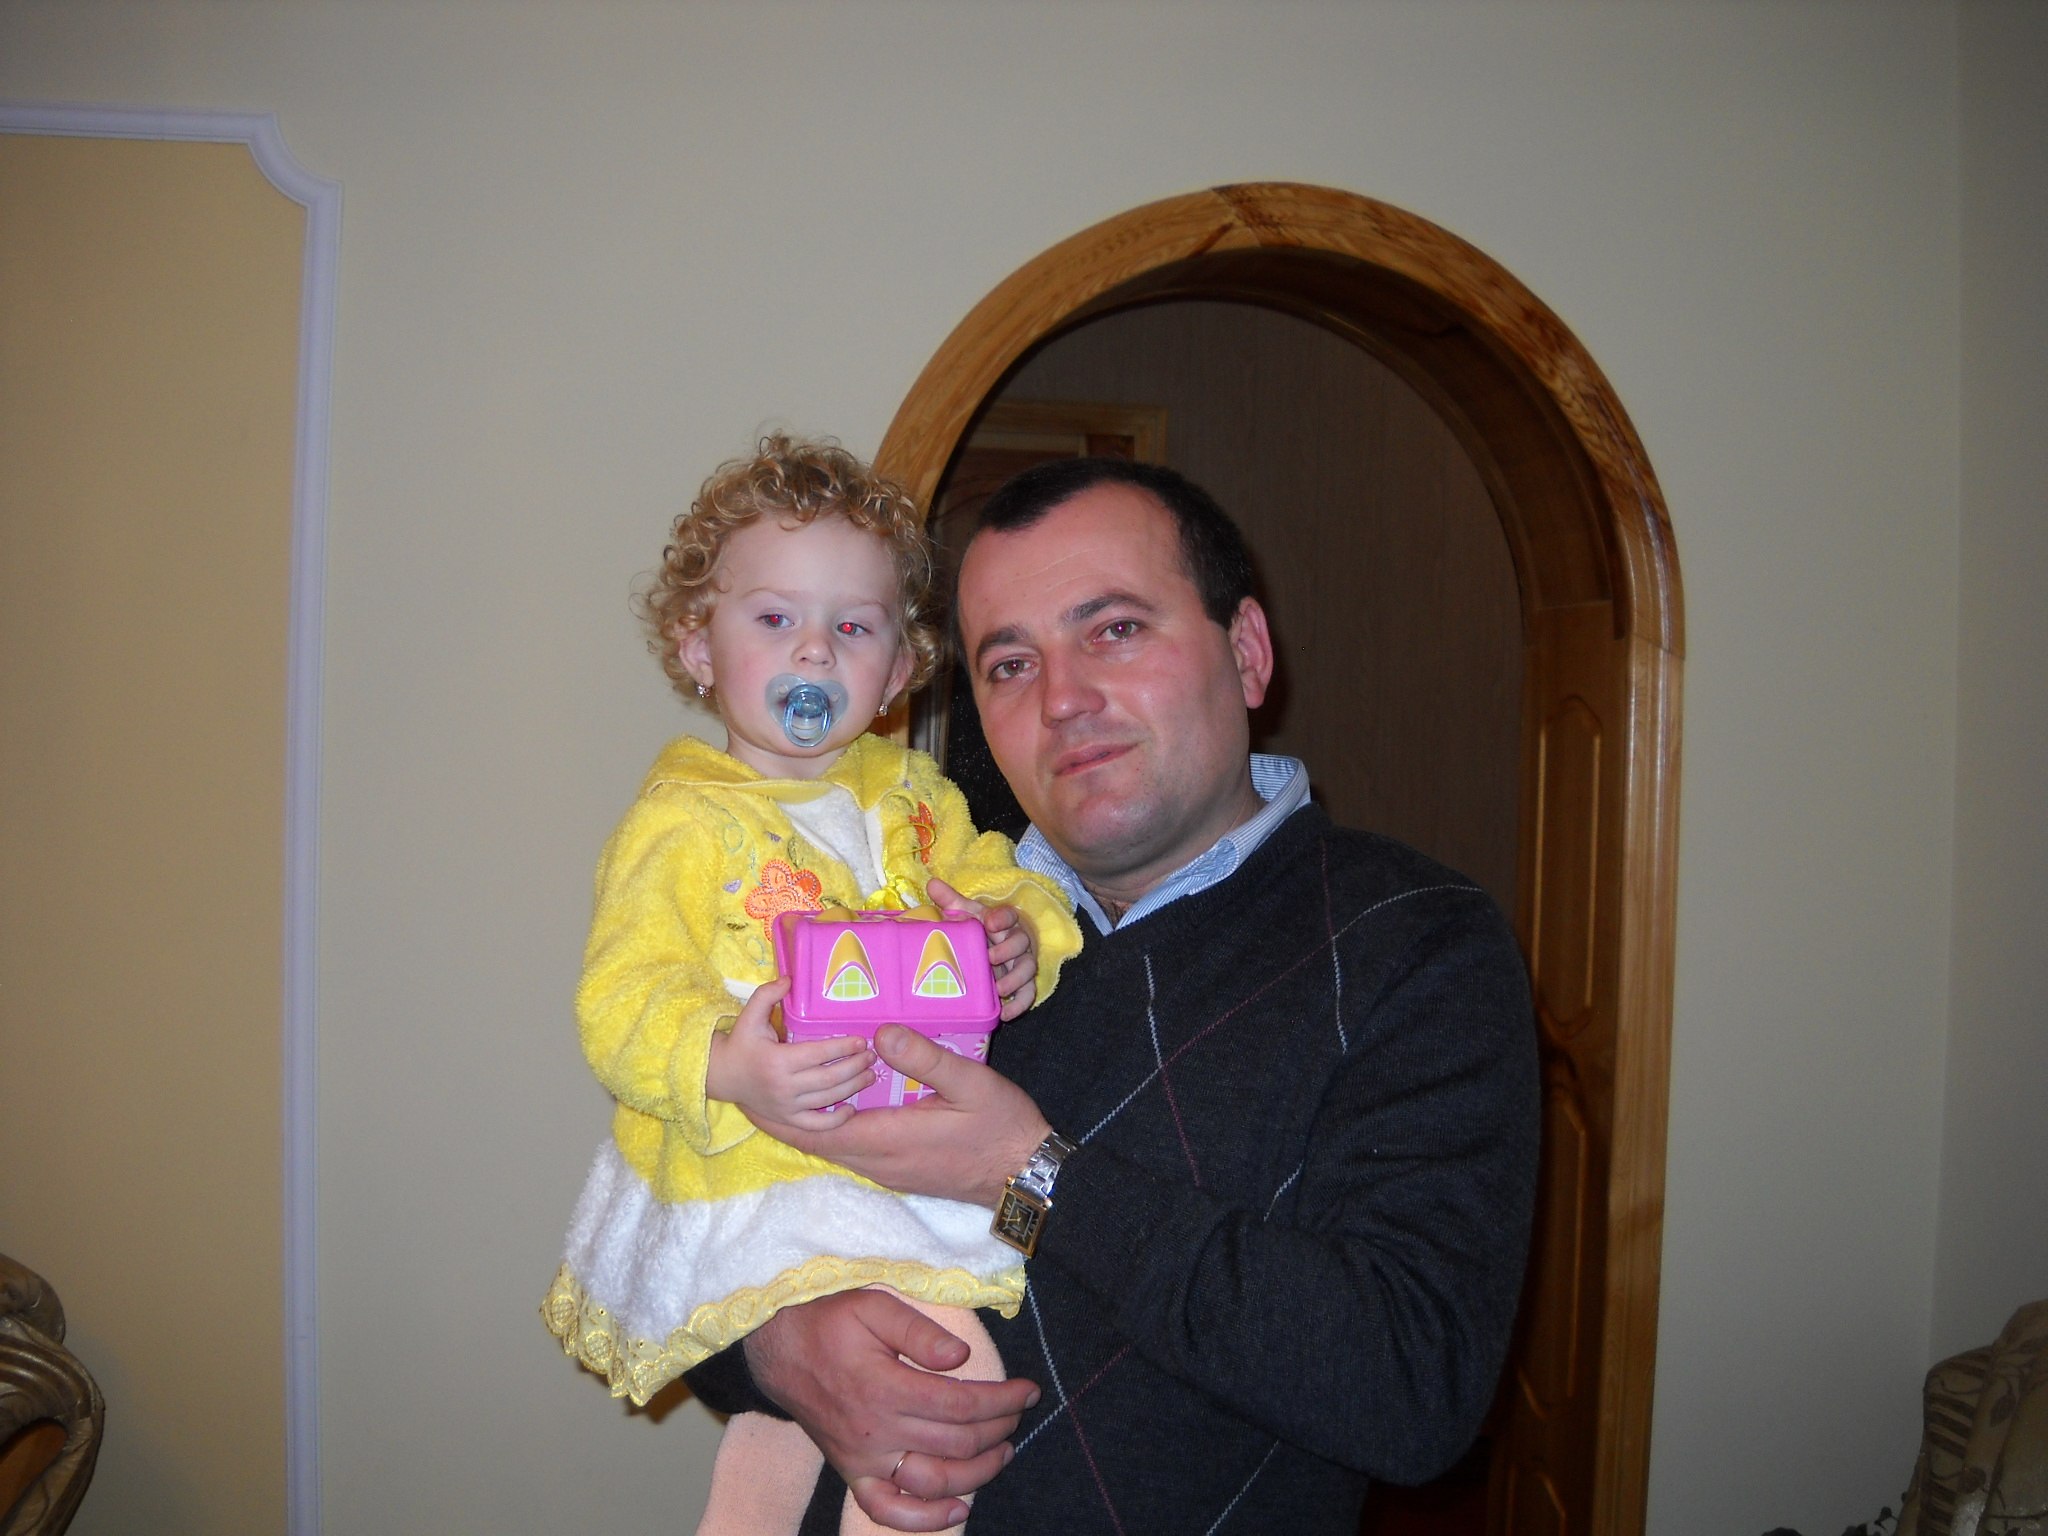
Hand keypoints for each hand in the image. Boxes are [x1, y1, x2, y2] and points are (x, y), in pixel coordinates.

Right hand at [705, 978, 873, 1134]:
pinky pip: (815, 1125)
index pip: (817, 1054)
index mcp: (777, 1061)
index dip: (842, 1047)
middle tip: (871, 1056)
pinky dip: (835, 1121)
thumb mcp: (749, 1016)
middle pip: (828, 1079)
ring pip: (826, 1100)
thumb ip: (767, 995)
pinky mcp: (786, 1119)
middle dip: (854, 1067)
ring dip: (852, 1088)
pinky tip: (851, 1110)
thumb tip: (789, 978)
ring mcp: (785, 1106)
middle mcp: (783, 1086)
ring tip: (869, 1075)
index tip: (861, 1040)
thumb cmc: (741, 1042)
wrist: (722, 1076)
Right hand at [745, 1290, 1038, 1529]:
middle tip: (1019, 1411)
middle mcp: (876, 1432)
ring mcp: (863, 1459)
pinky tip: (958, 1510)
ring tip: (1004, 1452)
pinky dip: (925, 1520)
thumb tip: (960, 1357)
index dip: (1003, 1400)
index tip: (1029, 1390)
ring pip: (932, 1483)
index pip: (961, 1404)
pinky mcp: (851, 1472)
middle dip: (999, 1428)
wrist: (776, 1348)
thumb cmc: (827, 1321)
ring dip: (978, 1473)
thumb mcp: (872, 1305)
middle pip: (956, 1443)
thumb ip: (918, 1331)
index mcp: (884, 1388)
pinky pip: (887, 1510)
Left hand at [776, 1025, 1049, 1206]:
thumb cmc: (1001, 1127)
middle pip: (816, 1142)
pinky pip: (854, 1148)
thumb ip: (924, 1058)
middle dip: (784, 1117)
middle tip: (756, 1086)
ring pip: (834, 1147)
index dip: (780, 1114)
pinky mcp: (900, 1169)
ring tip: (789, 1087)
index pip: (816, 1131)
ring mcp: (889, 1169)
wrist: (1026, 1175)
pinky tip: (839, 1101)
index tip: (751, 1093)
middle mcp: (879, 1161)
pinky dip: (834, 1126)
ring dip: (808, 1121)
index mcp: (887, 1139)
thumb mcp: (970, 1083)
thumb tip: (880, 1032)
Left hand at [927, 877, 1037, 1019]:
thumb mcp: (965, 916)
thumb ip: (951, 901)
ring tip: (998, 989)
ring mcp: (1022, 964)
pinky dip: (1020, 1005)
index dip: (1002, 918)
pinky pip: (1028, 995)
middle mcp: (1017, 941)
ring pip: (1028, 969)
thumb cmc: (977, 931)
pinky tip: (1005, 1013)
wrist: (987, 952)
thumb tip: (932, 883)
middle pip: (1022, 941)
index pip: (1009, 915)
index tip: (990, 923)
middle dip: (1008, 950)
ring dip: (1015, 979)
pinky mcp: (1023, 985)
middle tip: (989, 958)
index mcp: (1003, 922)